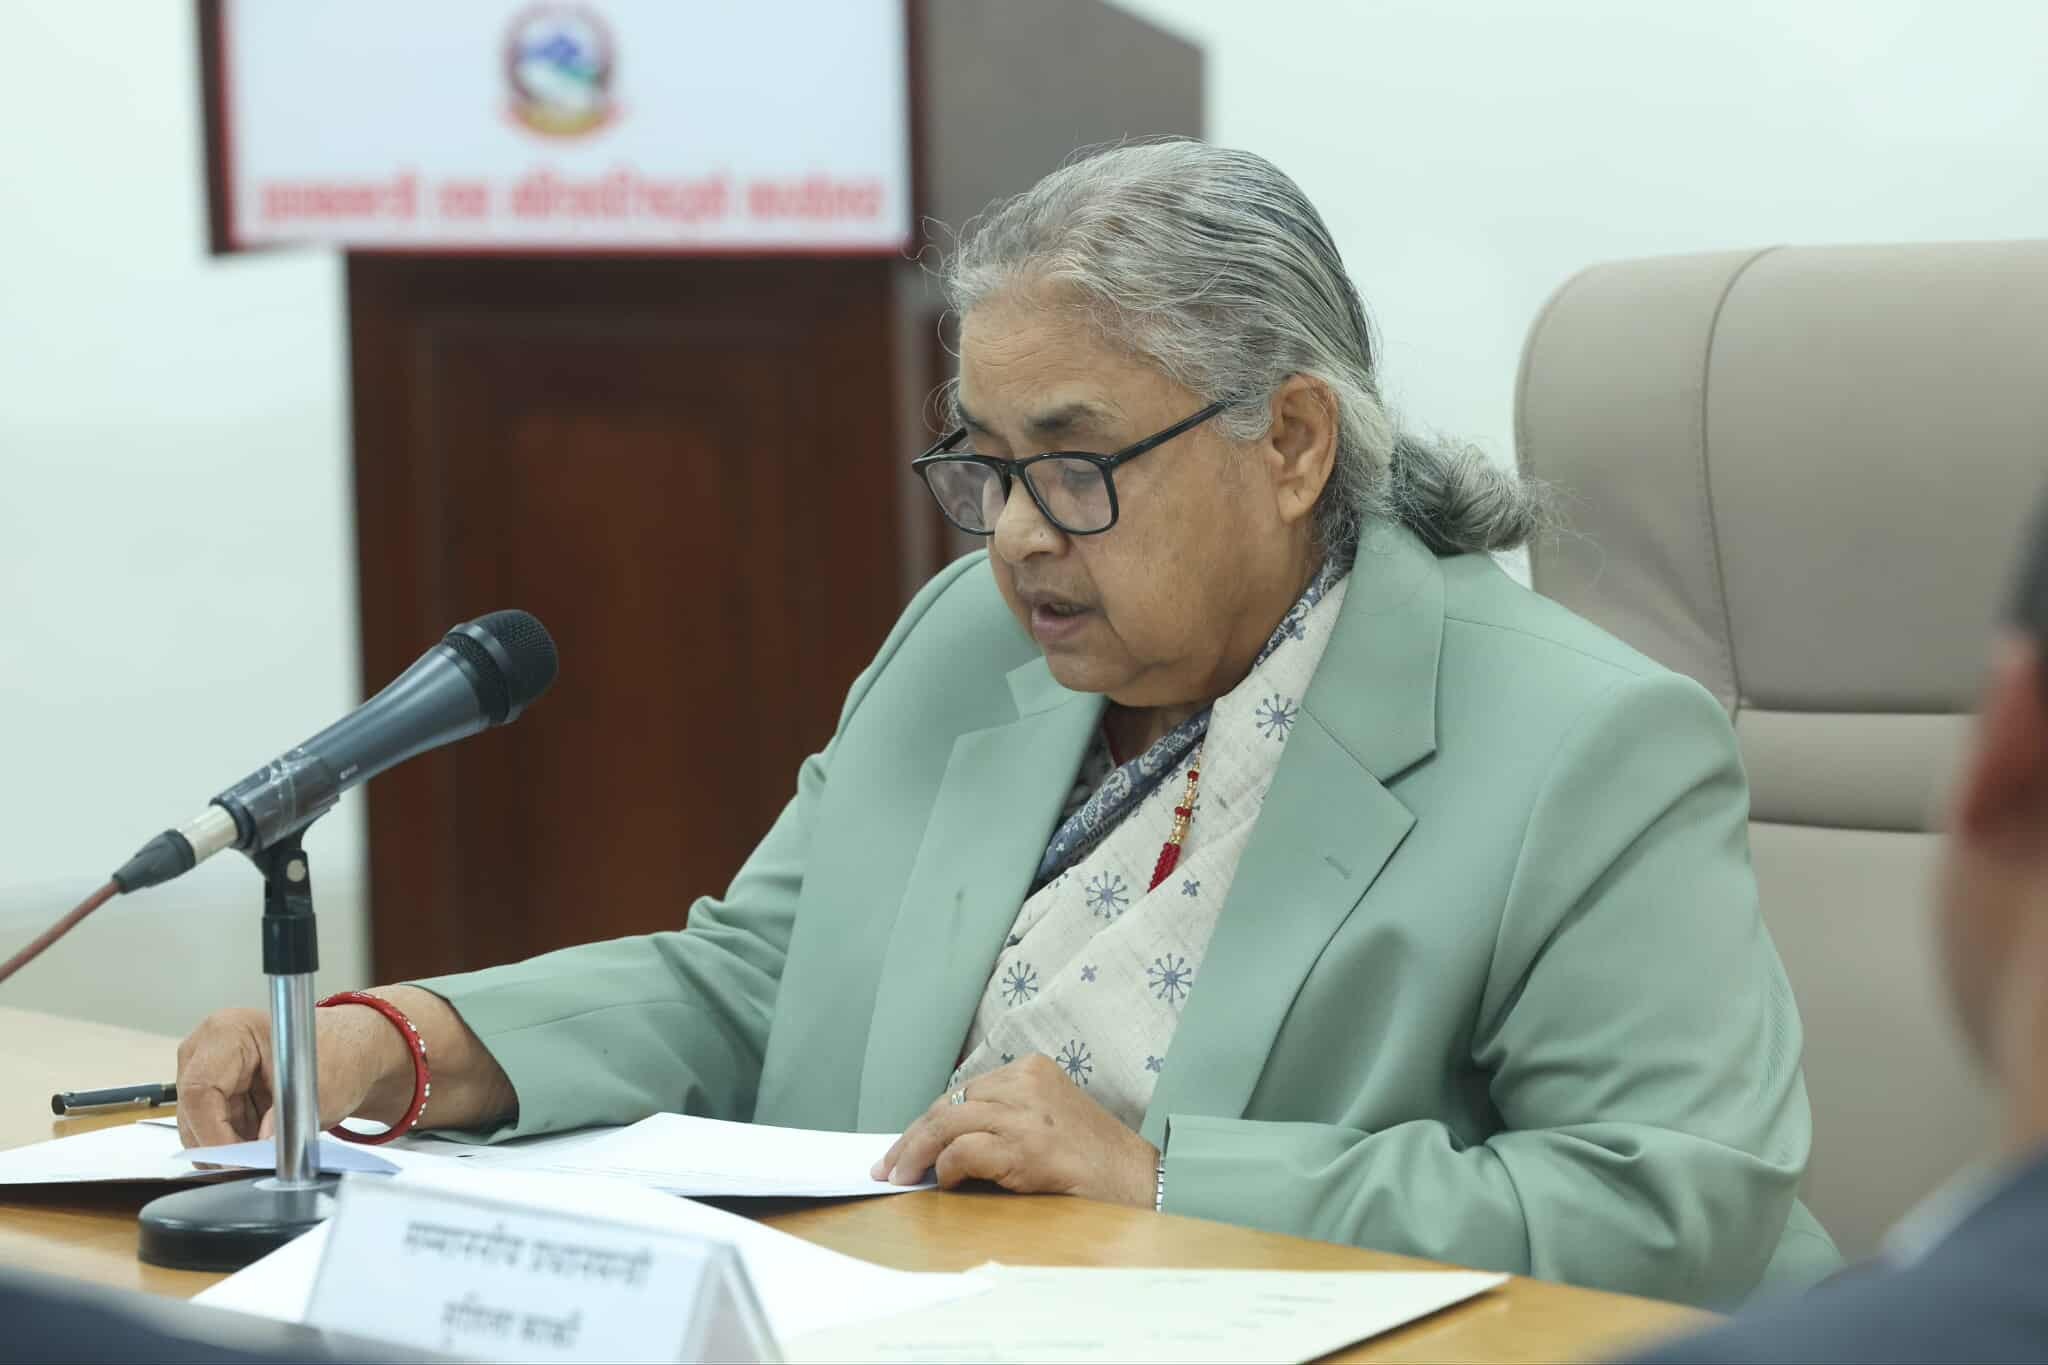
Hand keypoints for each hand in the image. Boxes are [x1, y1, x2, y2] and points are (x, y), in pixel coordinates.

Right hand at [174, 1004, 408, 1148]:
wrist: (349, 1053)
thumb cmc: (338, 1055)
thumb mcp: (322, 1089)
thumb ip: (288, 1120)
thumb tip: (260, 1149)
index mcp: (228, 1032)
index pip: (200, 1090)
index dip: (214, 1133)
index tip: (239, 1160)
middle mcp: (206, 1049)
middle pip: (192, 1112)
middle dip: (221, 1147)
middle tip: (256, 1166)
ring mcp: (205, 1071)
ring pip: (198, 1128)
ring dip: (228, 1148)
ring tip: (267, 1152)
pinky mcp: (213, 1094)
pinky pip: (209, 1131)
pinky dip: (233, 1144)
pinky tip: (261, 1143)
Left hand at [870, 1054, 1158, 1206]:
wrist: (1139, 1181)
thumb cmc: (1092, 1160)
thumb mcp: (1046, 1121)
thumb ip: (1004, 1120)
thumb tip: (944, 1148)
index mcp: (1030, 1070)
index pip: (963, 1091)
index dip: (929, 1121)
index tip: (905, 1144)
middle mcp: (1025, 1083)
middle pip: (948, 1103)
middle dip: (912, 1137)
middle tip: (888, 1165)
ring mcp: (1026, 1113)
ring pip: (948, 1122)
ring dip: (916, 1153)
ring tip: (900, 1176)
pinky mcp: (1026, 1146)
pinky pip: (965, 1150)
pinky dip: (947, 1167)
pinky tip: (944, 1183)